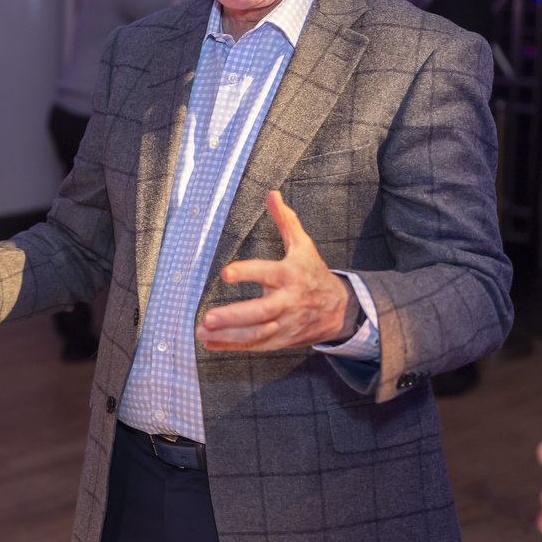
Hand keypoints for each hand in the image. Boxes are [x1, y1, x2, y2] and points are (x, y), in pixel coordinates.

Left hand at [196, 190, 357, 350]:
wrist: (340, 309)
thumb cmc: (313, 273)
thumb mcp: (304, 246)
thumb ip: (286, 222)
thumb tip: (272, 194)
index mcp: (291, 275)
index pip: (268, 273)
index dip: (247, 273)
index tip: (225, 273)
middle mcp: (288, 302)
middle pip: (261, 312)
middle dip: (233, 317)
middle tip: (208, 318)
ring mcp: (285, 324)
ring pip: (256, 334)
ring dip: (227, 335)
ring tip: (202, 332)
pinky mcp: (281, 339)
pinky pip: (255, 346)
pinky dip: (231, 346)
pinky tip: (210, 344)